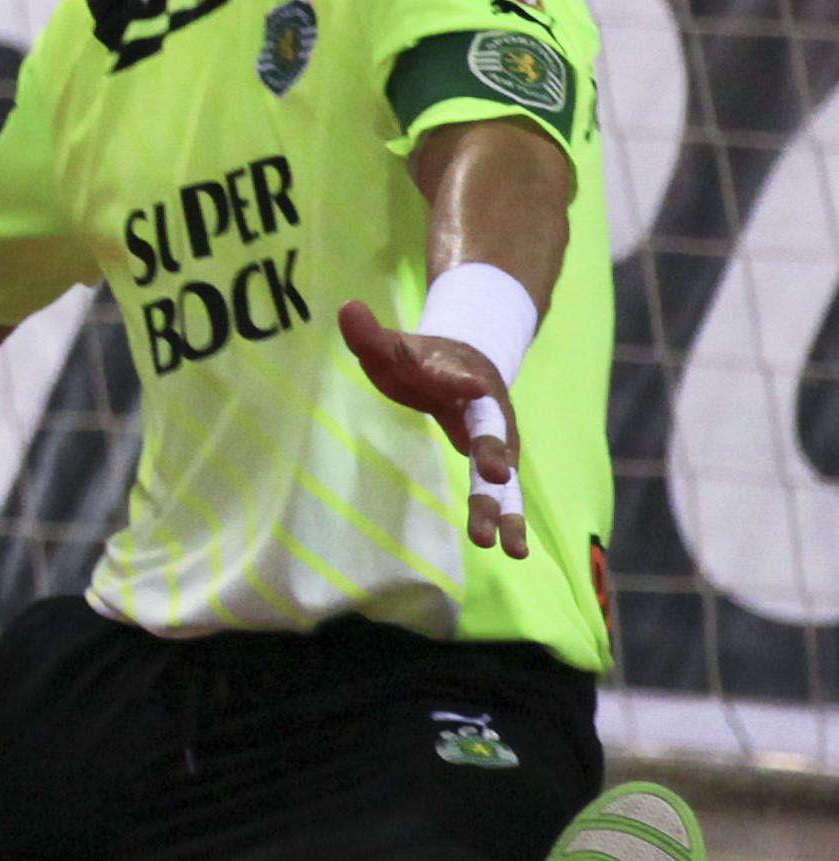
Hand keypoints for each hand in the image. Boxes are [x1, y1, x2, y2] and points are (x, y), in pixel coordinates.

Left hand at [340, 299, 526, 556]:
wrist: (466, 359)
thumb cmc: (419, 357)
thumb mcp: (390, 345)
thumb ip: (369, 334)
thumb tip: (346, 307)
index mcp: (455, 371)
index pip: (454, 374)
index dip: (460, 380)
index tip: (473, 387)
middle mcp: (484, 405)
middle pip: (489, 428)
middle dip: (493, 450)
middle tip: (496, 473)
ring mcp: (494, 435)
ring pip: (502, 471)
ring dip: (504, 506)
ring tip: (511, 548)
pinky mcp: (493, 459)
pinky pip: (501, 491)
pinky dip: (508, 518)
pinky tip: (514, 552)